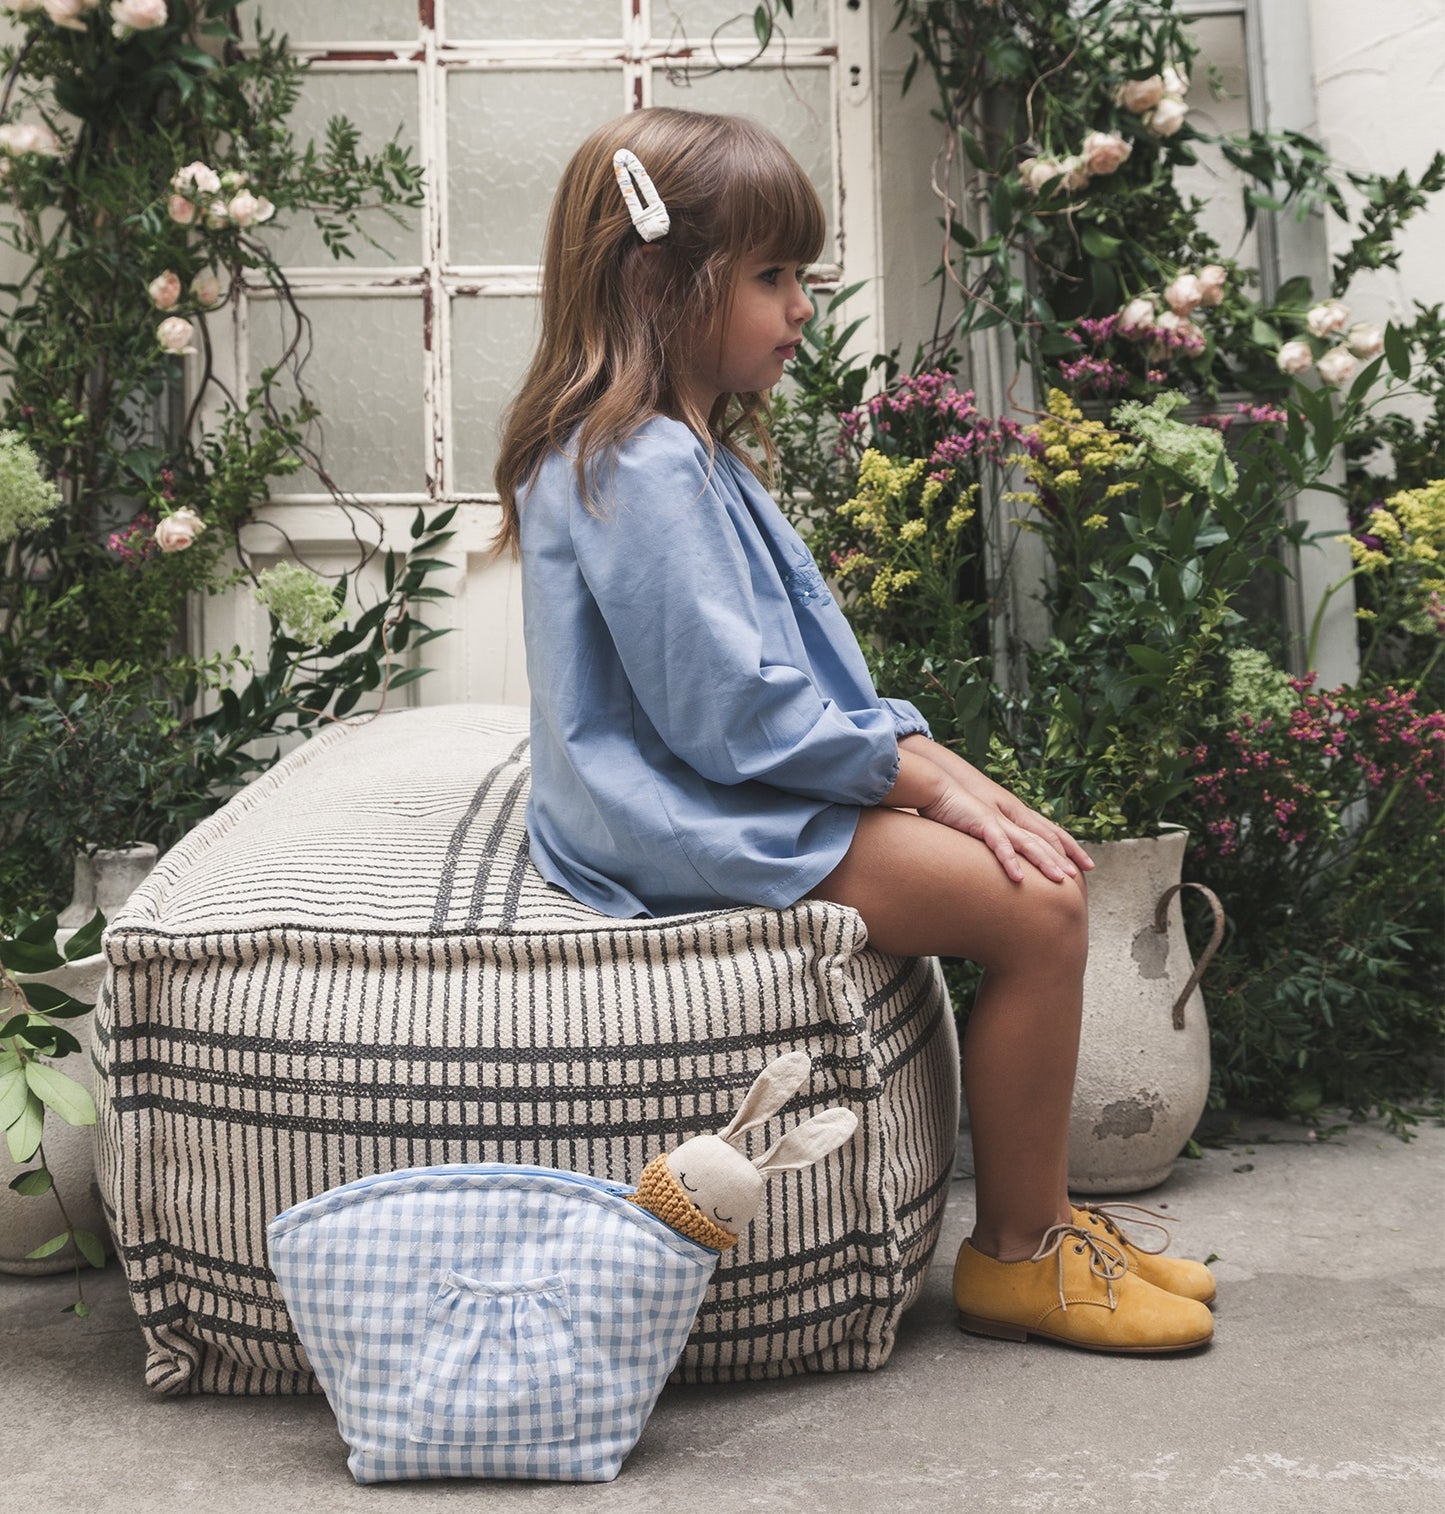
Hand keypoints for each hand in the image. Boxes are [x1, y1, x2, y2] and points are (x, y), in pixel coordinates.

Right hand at [915, 777, 1080, 884]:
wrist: (935, 786)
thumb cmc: (954, 807)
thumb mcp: (978, 824)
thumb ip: (992, 836)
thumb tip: (1000, 852)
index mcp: (1012, 817)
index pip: (1045, 833)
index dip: (1065, 848)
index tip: (1081, 864)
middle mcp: (1011, 817)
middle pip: (1043, 840)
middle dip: (1063, 858)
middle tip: (1079, 878)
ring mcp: (998, 820)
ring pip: (1028, 843)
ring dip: (1045, 862)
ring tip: (1060, 880)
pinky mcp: (981, 823)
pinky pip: (999, 845)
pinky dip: (1009, 860)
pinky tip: (1018, 877)